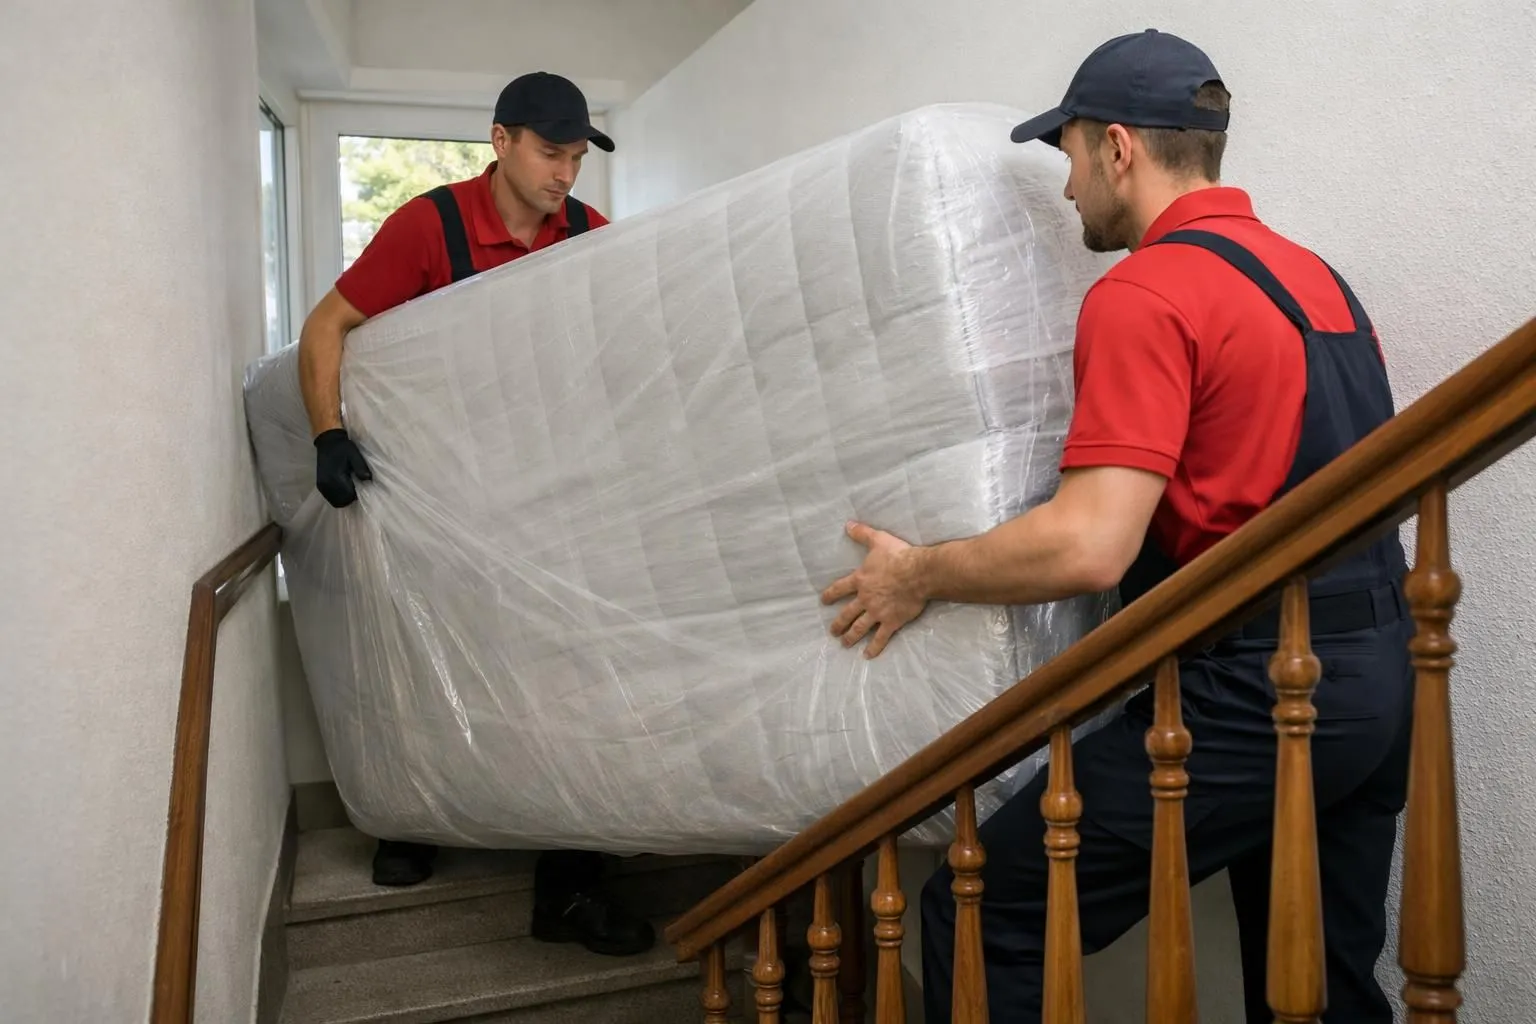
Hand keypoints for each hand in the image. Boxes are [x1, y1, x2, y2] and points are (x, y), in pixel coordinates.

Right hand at [314, 428, 372, 507]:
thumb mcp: (354, 455)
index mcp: (335, 477)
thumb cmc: (342, 447)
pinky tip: (343, 486)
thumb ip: (361, 467)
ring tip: (349, 485)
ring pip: (336, 502)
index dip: (357, 493)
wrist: (327, 441)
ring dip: (344, 497)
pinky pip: (331, 498)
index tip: (360, 484)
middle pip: (342, 501)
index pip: (349, 495)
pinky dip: (338, 496)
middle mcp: (326, 484)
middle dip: (351, 497)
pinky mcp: (320, 485)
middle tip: (355, 486)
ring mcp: (322, 486)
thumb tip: (368, 480)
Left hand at [820, 521, 927, 658]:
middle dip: (838, 624)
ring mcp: (877, 612)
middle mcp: (866, 599)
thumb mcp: (878, 540)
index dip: (830, 595)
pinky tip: (867, 656)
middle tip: (832, 632)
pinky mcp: (891, 622)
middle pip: (847, 614)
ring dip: (850, 637)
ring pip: (860, 628)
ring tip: (844, 644)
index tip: (823, 601)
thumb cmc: (899, 556)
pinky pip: (880, 638)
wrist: (918, 573)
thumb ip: (862, 534)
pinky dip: (873, 647)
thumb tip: (848, 525)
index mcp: (861, 580)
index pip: (840, 588)